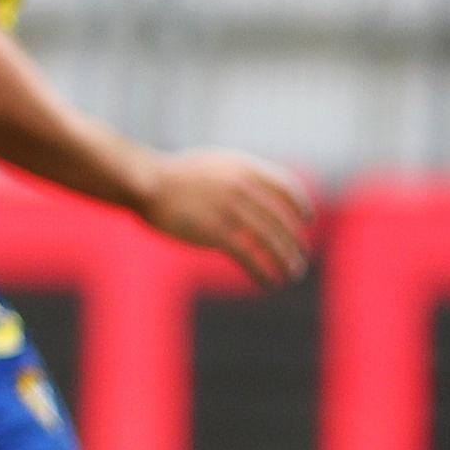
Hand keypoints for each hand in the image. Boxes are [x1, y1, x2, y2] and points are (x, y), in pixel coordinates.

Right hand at [143, 148, 313, 285]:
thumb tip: (255, 200)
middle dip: (295, 243)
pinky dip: (263, 272)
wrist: (142, 181)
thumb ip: (236, 178)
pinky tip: (269, 283)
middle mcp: (242, 187)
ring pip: (270, 240)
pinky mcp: (214, 232)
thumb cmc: (170, 175)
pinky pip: (248, 256)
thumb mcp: (210, 165)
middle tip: (300, 258)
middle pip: (281, 220)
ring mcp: (229, 209)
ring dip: (286, 261)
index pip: (286, 187)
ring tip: (292, 275)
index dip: (301, 205)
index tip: (306, 220)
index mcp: (243, 168)